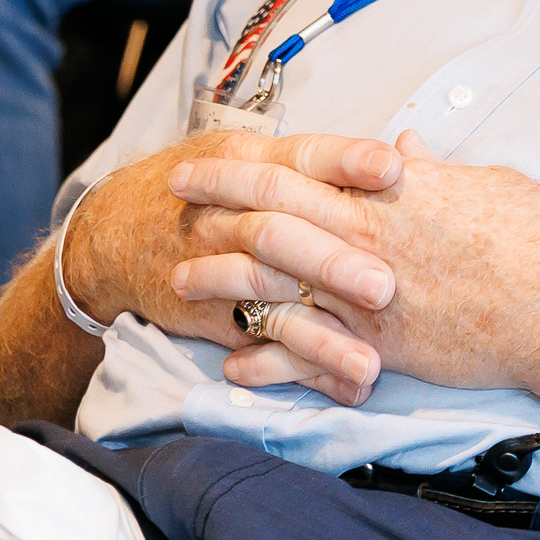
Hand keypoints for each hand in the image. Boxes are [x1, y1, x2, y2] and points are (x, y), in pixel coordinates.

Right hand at [60, 130, 407, 393]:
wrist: (123, 228)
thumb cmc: (217, 184)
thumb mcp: (262, 157)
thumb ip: (337, 161)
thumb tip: (416, 151)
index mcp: (258, 163)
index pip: (306, 157)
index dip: (348, 161)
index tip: (394, 169)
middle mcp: (238, 215)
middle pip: (286, 234)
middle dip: (334, 262)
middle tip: (387, 286)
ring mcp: (223, 268)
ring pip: (272, 301)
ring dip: (323, 337)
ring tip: (370, 364)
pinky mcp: (218, 316)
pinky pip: (264, 347)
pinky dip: (304, 371)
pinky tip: (344, 388)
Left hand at [165, 131, 539, 409]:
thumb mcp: (493, 187)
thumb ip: (437, 172)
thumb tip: (401, 150)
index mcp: (397, 191)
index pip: (302, 165)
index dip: (247, 160)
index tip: (211, 152)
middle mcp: (370, 238)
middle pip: (270, 212)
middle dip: (215, 200)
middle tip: (172, 192)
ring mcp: (370, 296)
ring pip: (272, 282)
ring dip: (221, 278)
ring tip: (181, 276)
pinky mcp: (382, 348)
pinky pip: (303, 354)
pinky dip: (264, 358)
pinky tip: (234, 362)